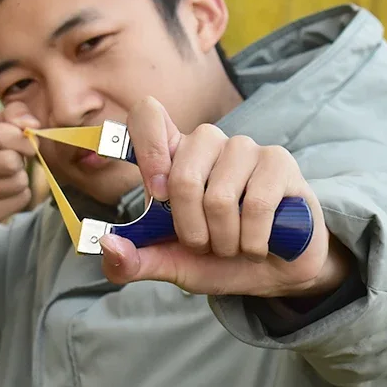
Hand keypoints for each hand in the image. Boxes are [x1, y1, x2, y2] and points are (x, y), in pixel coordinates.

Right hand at [0, 102, 39, 241]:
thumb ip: (14, 114)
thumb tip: (33, 124)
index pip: (1, 135)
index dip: (24, 138)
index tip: (27, 142)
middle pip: (11, 162)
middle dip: (20, 160)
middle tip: (14, 161)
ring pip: (18, 183)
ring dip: (21, 178)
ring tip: (7, 176)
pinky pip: (20, 202)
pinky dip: (21, 196)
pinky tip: (6, 192)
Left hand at [99, 97, 352, 296]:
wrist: (275, 271)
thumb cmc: (219, 259)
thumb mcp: (171, 266)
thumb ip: (134, 261)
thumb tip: (107, 244)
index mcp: (174, 156)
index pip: (148, 115)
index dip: (145, 147)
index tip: (156, 194)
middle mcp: (207, 143)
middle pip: (180, 175)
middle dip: (190, 229)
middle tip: (205, 244)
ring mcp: (245, 148)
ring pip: (218, 196)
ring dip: (223, 240)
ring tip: (233, 245)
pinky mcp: (279, 162)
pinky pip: (255, 203)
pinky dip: (252, 240)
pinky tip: (259, 245)